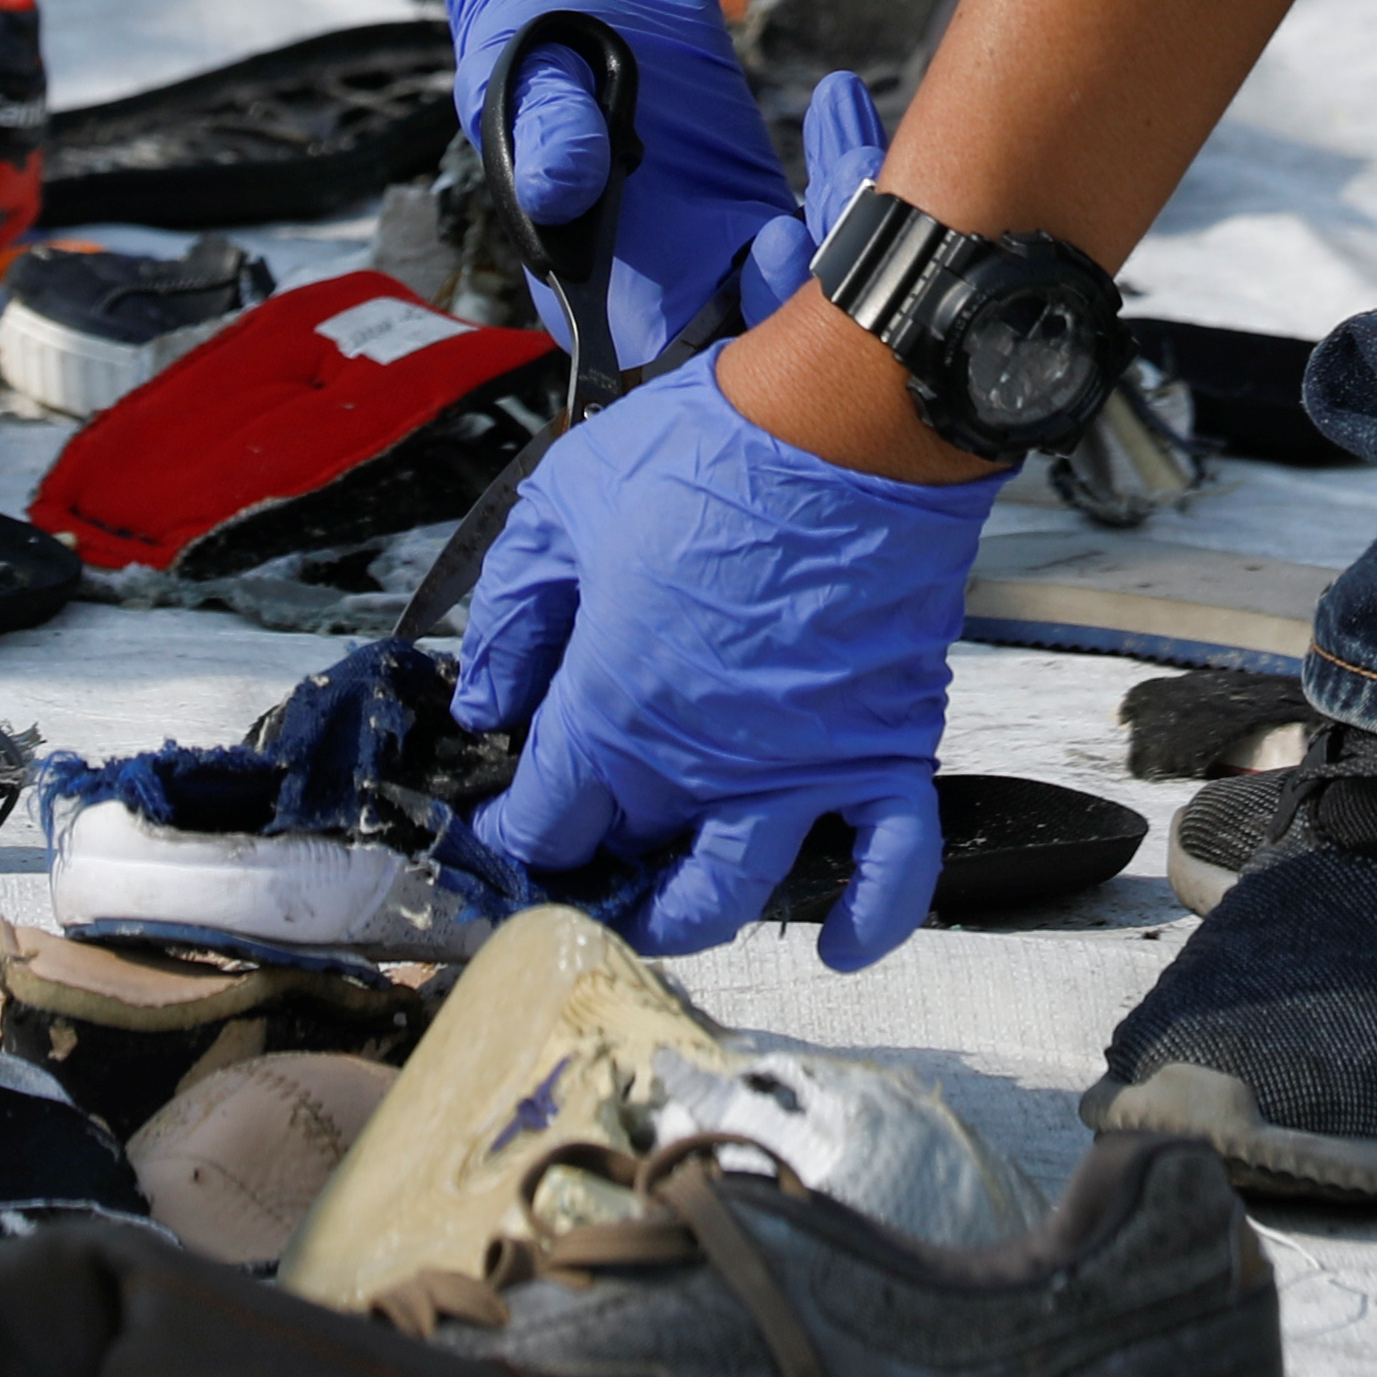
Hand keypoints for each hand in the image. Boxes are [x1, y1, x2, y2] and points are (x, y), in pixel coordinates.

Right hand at [441, 0, 807, 368]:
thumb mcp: (529, 66)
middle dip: (778, 311)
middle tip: (789, 234)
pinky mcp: (755, 198)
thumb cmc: (536, 21)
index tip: (743, 264)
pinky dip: (846, 206)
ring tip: (829, 180)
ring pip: (783, 303)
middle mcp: (647, 273)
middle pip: (726, 343)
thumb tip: (560, 190)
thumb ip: (548, 128)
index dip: (692, 336)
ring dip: (823, 263)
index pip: (634, 345)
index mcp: (577, 264)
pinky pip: (814, 237)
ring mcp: (710, 241)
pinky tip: (843, 126)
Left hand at [448, 344, 1000, 967]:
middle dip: (594, 883)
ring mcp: (801, 766)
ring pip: (741, 890)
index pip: (548, 818)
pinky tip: (839, 948)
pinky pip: (893, 865)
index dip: (516, 834)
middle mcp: (704, 762)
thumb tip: (484, 700)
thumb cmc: (703, 457)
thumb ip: (512, 618)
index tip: (504, 829)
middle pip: (636, 865)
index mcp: (613, 708)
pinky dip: (873, 921)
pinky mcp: (883, 747)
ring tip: (662, 916)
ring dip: (693, 918)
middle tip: (574, 877)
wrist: (839, 428)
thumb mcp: (559, 512)